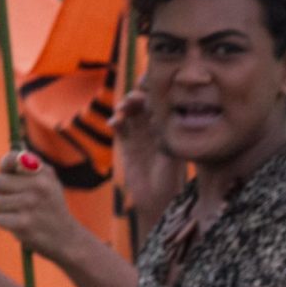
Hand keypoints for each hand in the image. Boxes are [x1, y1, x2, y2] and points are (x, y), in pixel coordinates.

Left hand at [0, 150, 84, 261]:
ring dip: (2, 210)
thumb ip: (28, 167)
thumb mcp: (48, 182)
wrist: (67, 238)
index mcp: (44, 173)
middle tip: (17, 200)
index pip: (12, 158)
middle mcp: (39, 186)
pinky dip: (6, 223)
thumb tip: (11, 159)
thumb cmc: (51, 207)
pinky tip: (20, 224)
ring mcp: (31, 205)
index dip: (5, 166)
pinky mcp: (24, 224)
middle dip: (2, 192)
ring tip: (18, 213)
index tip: (8, 174)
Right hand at [112, 87, 184, 219]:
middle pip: (144, 102)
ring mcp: (140, 134)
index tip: (148, 87)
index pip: (162, 101)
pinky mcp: (127, 143)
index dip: (155, 91)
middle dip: (138, 96)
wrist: (157, 199)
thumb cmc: (170, 179)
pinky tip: (114, 124)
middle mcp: (155, 127)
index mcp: (170, 126)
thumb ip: (165, 137)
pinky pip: (119, 126)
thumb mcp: (171, 156)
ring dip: (125, 105)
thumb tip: (159, 117)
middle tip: (134, 99)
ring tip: (123, 109)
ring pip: (130, 111)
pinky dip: (115, 121)